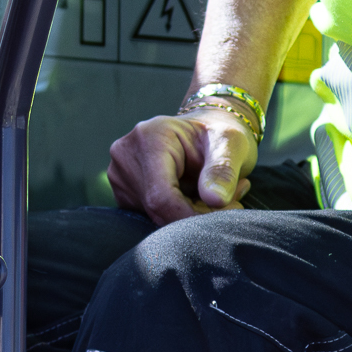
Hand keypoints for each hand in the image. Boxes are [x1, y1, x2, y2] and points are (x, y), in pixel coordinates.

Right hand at [106, 108, 256, 221]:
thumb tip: (214, 199)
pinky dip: (181, 214)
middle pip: (158, 210)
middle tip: (230, 200)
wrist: (205, 133)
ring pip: (156, 217)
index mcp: (148, 138)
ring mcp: (121, 178)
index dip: (193, 215)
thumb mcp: (230, 142)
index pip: (161, 196)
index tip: (227, 213)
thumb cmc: (217, 134)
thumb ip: (223, 169)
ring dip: (191, 215)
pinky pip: (152, 217)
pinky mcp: (124, 196)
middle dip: (197, 214)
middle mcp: (125, 157)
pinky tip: (197, 197)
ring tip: (214, 192)